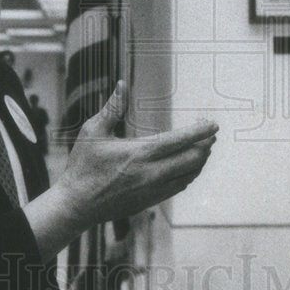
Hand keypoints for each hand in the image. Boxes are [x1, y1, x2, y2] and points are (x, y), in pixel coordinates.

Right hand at [51, 81, 217, 230]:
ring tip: (204, 148)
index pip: (180, 140)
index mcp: (140, 153)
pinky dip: (189, 174)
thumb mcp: (93, 131)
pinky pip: (179, 186)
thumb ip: (112, 108)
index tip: (213, 124)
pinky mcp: (151, 201)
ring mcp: (153, 190)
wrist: (76, 205)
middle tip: (211, 134)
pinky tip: (188, 166)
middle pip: (192, 159)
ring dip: (200, 160)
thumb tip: (121, 84)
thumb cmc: (82, 166)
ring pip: (189, 175)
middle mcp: (151, 173)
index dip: (200, 131)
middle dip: (206, 145)